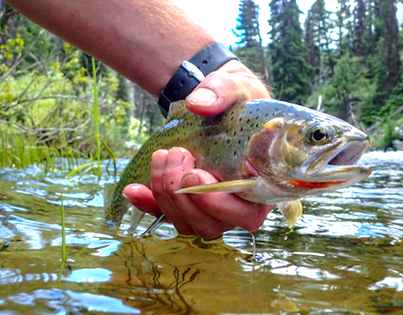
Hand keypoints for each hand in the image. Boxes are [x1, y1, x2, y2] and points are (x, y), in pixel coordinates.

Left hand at [123, 61, 273, 238]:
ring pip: (187, 225)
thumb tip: (198, 104)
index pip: (248, 215)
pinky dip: (147, 205)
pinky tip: (133, 188)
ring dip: (166, 196)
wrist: (217, 101)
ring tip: (161, 156)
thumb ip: (223, 92)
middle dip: (186, 196)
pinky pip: (164, 216)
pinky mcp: (185, 201)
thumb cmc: (238, 100)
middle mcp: (237, 203)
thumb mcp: (238, 87)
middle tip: (177, 155)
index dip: (222, 205)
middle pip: (212, 225)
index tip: (196, 173)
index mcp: (261, 185)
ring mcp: (209, 206)